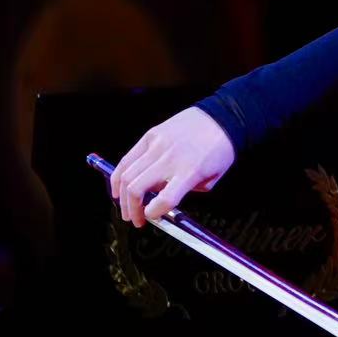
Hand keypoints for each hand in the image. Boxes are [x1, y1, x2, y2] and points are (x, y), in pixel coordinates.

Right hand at [109, 107, 236, 227]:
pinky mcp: (150, 135)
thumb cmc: (220, 149)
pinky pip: (127, 159)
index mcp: (190, 171)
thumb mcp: (212, 178)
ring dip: (122, 196)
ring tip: (126, 208)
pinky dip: (118, 176)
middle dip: (132, 209)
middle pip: (137, 188)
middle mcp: (170, 158)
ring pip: (127, 174)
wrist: (221, 117)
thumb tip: (164, 199)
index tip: (151, 218)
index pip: (165, 199)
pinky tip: (117, 188)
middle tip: (135, 220)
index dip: (153, 213)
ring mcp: (156, 145)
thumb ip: (187, 191)